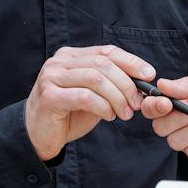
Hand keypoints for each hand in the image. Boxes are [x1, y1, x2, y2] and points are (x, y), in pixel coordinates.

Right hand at [25, 45, 153, 160]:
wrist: (38, 136)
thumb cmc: (68, 115)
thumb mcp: (93, 95)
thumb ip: (111, 85)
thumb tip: (142, 83)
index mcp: (70, 56)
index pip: (106, 51)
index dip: (131, 61)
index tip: (149, 74)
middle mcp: (59, 62)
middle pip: (103, 64)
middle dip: (126, 84)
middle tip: (137, 104)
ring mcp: (52, 77)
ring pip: (95, 79)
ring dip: (117, 97)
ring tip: (125, 113)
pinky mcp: (50, 96)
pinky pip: (85, 97)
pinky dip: (103, 107)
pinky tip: (109, 116)